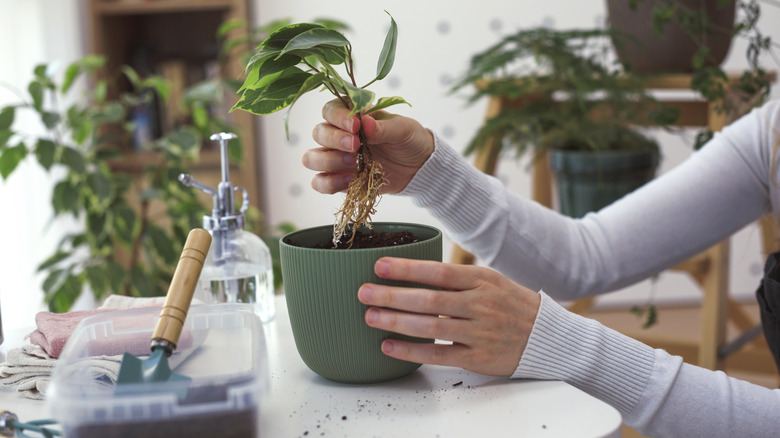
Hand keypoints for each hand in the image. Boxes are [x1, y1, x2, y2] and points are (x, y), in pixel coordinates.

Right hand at [305, 99, 434, 193]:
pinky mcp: (340, 180)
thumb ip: (384, 127)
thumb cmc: (409, 140)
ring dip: (328, 161)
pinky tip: (350, 180)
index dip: (337, 117)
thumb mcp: (403, 129)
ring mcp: (337, 158)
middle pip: (318, 133)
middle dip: (334, 140)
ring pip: (311, 158)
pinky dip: (330, 183)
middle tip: (356, 146)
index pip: (330, 110)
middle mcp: (339, 135)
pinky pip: (320, 183)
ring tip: (354, 163)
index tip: (356, 126)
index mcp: (352, 116)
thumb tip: (365, 122)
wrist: (419, 166)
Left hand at [358, 257, 541, 375]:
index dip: (408, 269)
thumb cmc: (509, 304)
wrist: (545, 336)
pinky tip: (389, 346)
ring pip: (431, 327)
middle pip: (429, 299)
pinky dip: (412, 351)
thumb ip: (456, 278)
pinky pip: (439, 355)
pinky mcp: (477, 357)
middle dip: (392, 295)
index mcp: (481, 280)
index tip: (380, 265)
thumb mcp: (489, 280)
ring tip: (370, 316)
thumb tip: (411, 270)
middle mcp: (480, 305)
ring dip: (396, 322)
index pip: (439, 272)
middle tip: (364, 292)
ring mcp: (478, 332)